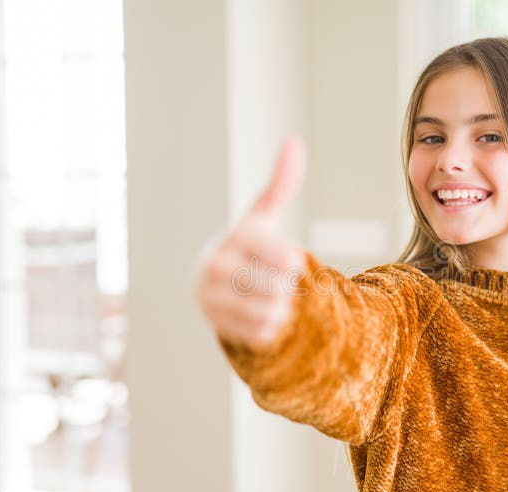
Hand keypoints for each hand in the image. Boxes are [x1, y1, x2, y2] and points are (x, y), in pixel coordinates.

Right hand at [194, 136, 307, 350]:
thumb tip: (294, 142)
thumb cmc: (250, 245)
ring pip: (267, 312)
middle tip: (279, 282)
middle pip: (272, 286)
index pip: (270, 252)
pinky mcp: (216, 325)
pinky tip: (263, 316)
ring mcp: (212, 298)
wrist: (213, 282)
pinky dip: (269, 328)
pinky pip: (259, 334)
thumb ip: (281, 184)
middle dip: (284, 287)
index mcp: (234, 238)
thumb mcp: (265, 216)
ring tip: (274, 300)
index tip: (295, 262)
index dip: (285, 259)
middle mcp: (216, 267)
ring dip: (279, 309)